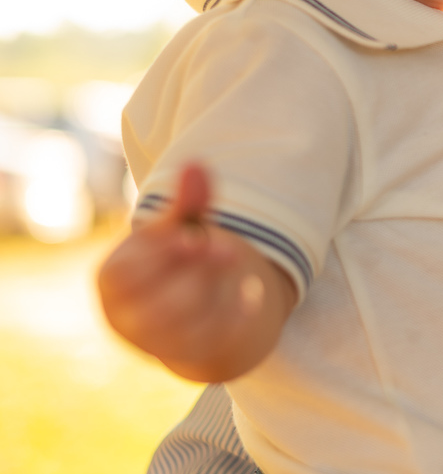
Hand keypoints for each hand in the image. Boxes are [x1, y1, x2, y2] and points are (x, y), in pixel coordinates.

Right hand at [97, 163, 295, 381]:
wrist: (191, 314)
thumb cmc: (175, 261)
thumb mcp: (179, 229)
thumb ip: (188, 202)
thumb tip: (196, 163)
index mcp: (114, 283)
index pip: (122, 276)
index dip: (156, 256)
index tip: (191, 234)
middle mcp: (129, 319)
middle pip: (154, 305)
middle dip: (193, 273)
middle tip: (227, 246)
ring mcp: (160, 343)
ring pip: (183, 325)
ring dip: (213, 289)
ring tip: (236, 257)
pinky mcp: (196, 354)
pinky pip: (215, 340)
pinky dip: (236, 314)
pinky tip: (253, 291)